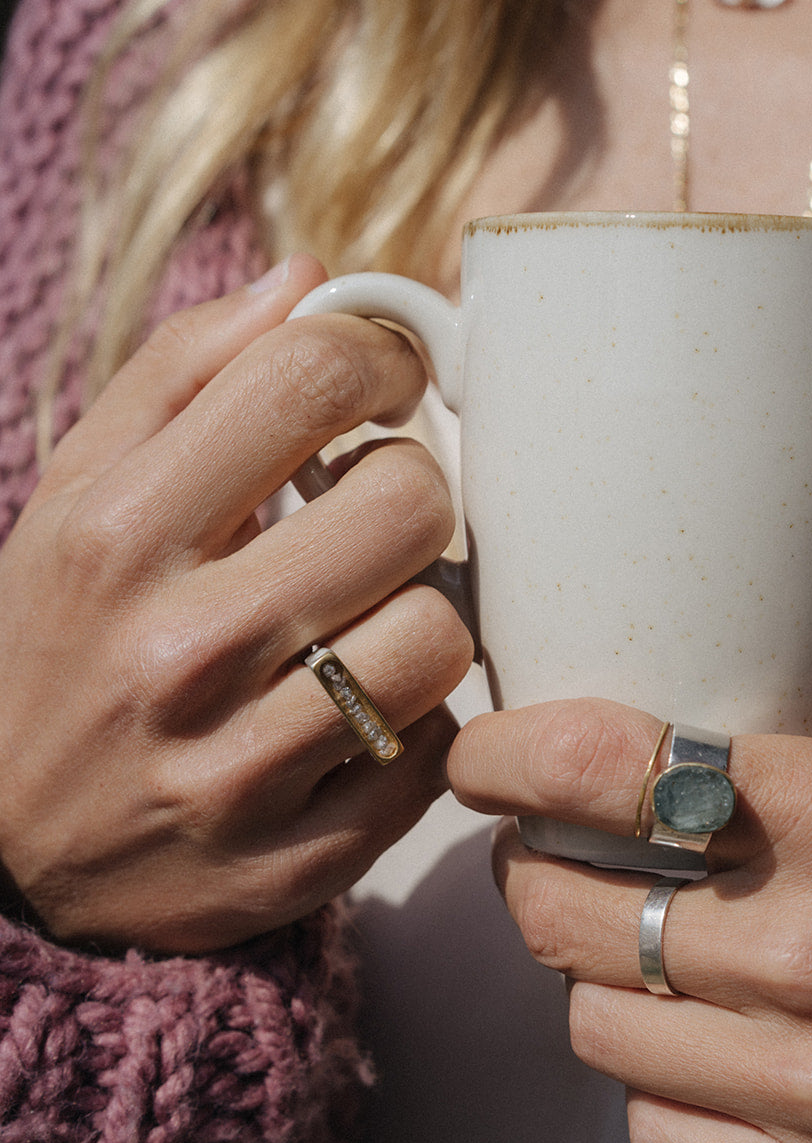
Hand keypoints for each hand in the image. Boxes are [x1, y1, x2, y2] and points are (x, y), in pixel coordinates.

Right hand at [0, 255, 471, 951]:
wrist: (9, 848)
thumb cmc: (62, 642)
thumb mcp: (75, 496)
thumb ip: (182, 374)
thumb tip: (309, 280)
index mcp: (117, 536)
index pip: (305, 380)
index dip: (378, 358)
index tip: (383, 383)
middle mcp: (177, 651)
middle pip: (409, 504)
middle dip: (413, 492)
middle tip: (378, 512)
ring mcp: (239, 769)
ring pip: (438, 636)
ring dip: (422, 614)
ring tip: (368, 618)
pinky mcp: (297, 861)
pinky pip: (433, 756)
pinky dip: (414, 726)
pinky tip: (359, 713)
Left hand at [448, 535, 811, 1142]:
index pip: (596, 768)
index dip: (502, 756)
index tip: (480, 754)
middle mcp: (804, 949)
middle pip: (557, 909)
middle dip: (530, 869)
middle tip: (551, 847)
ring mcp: (809, 1085)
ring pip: (593, 1027)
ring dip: (596, 980)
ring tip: (633, 945)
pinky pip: (658, 1134)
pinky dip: (658, 1086)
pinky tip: (698, 1048)